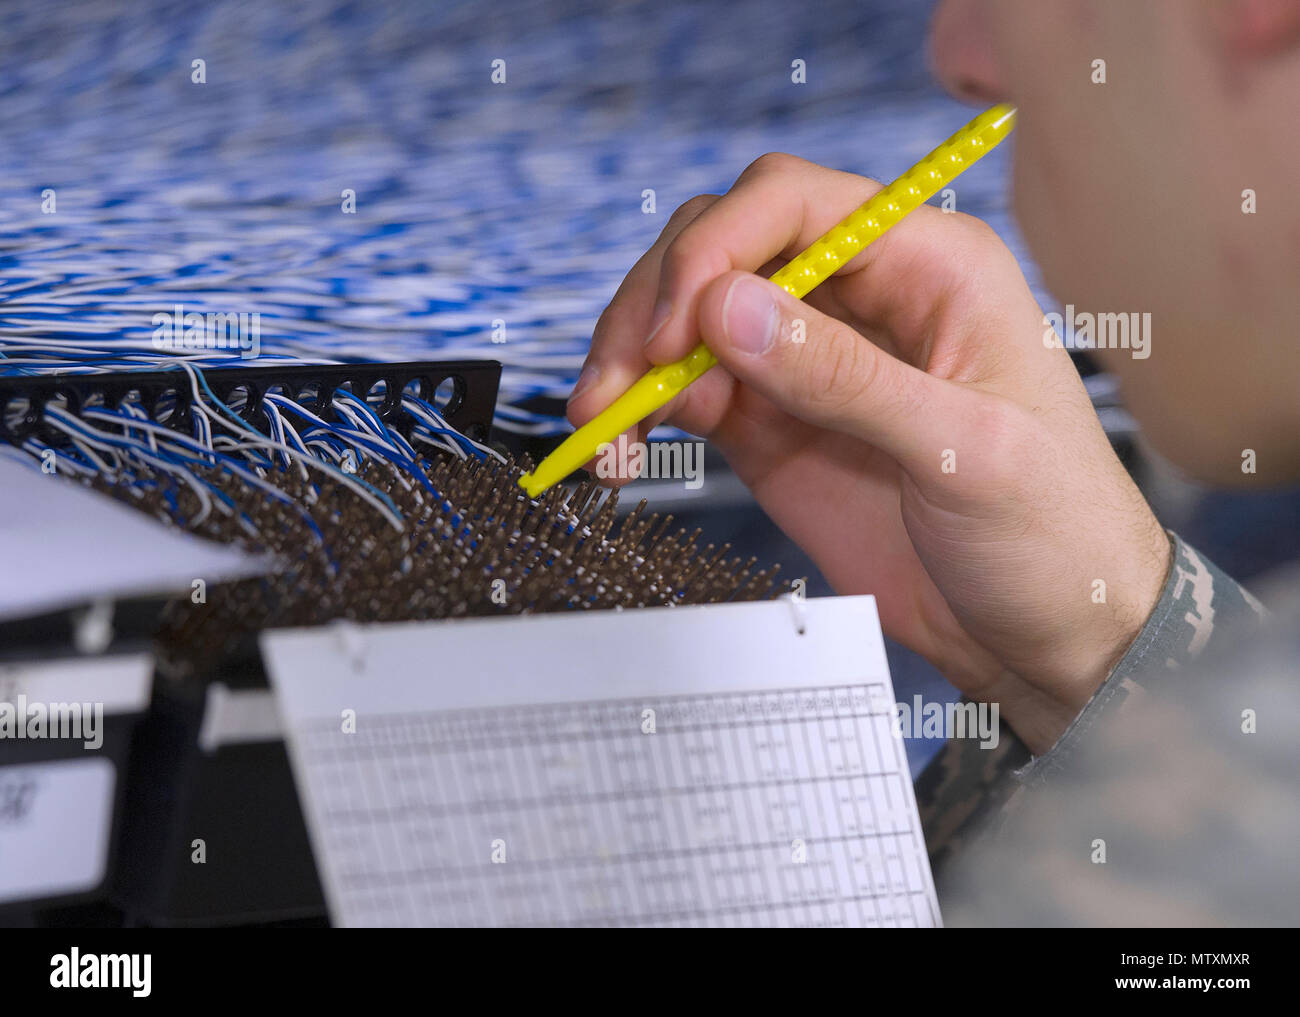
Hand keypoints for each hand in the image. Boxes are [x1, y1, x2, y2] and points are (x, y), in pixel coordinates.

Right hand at [570, 153, 1171, 752]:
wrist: (1047, 638)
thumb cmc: (1049, 532)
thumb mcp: (959, 451)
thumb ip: (843, 377)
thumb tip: (726, 309)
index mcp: (928, 268)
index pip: (794, 205)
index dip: (717, 248)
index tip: (676, 324)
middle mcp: (861, 299)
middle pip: (724, 250)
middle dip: (656, 304)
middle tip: (621, 382)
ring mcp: (811, 364)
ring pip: (692, 320)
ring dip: (633, 360)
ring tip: (605, 425)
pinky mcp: (776, 426)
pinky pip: (690, 392)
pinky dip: (645, 411)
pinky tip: (628, 446)